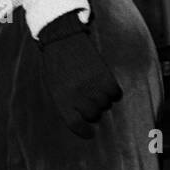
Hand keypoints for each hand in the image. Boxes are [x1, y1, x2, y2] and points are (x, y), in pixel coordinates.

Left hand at [37, 12, 122, 137]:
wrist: (61, 36)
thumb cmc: (56, 61)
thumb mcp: (53, 83)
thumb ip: (66, 103)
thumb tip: (82, 120)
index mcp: (61, 98)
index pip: (75, 125)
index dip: (84, 131)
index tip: (89, 133)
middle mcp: (78, 96)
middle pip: (93, 115)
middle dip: (91, 108)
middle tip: (86, 94)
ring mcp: (93, 87)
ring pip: (105, 104)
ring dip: (101, 97)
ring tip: (91, 81)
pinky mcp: (105, 77)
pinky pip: (115, 94)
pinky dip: (112, 90)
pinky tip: (103, 80)